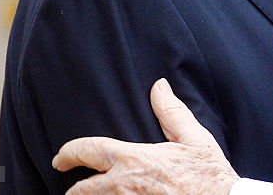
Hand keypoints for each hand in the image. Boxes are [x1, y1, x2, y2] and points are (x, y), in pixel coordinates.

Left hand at [52, 78, 239, 194]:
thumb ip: (171, 112)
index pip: (88, 151)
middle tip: (77, 187)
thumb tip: (158, 87)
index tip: (61, 157)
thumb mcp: (195, 139)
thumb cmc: (210, 176)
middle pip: (78, 191)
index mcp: (134, 160)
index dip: (68, 153)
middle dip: (75, 189)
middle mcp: (123, 186)